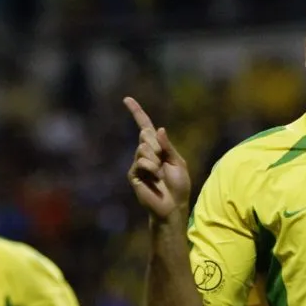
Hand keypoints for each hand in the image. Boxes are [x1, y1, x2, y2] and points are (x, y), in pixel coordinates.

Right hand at [123, 97, 191, 220]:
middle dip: (158, 147)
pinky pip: (141, 161)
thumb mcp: (178, 162)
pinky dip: (151, 167)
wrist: (173, 206)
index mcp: (157, 148)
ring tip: (160, 173)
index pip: (144, 126)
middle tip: (164, 163)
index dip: (136, 112)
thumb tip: (157, 129)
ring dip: (156, 160)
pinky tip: (155, 178)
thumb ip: (168, 146)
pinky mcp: (133, 174)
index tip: (127, 99)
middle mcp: (144, 153)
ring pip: (143, 148)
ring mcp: (137, 164)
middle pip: (146, 136)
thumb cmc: (179, 186)